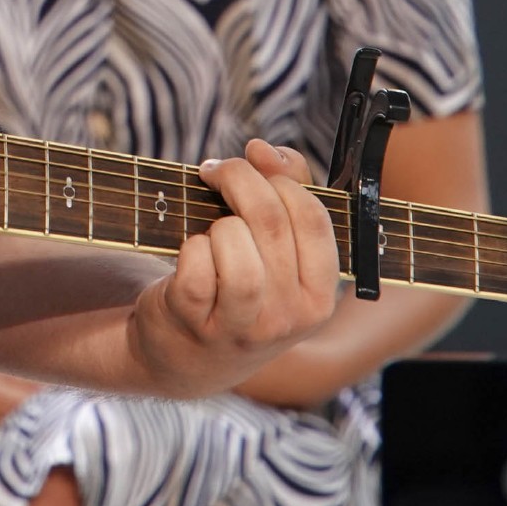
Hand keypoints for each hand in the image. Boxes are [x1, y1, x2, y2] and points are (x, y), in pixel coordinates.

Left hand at [129, 140, 339, 395]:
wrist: (186, 355)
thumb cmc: (238, 287)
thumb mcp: (277, 254)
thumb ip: (286, 191)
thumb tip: (264, 150)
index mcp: (320, 298)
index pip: (314, 218)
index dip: (280, 178)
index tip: (253, 164)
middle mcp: (288, 318)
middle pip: (270, 220)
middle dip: (237, 179)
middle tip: (216, 173)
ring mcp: (242, 326)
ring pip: (234, 241)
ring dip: (217, 222)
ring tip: (211, 232)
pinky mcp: (195, 322)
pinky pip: (196, 263)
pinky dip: (190, 247)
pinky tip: (192, 255)